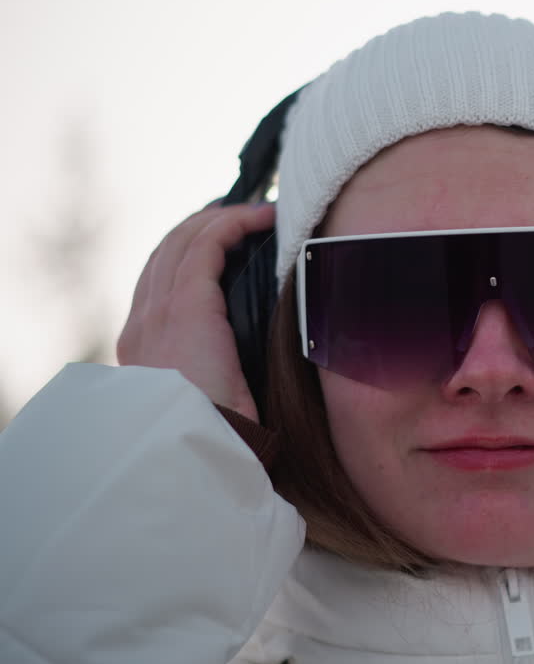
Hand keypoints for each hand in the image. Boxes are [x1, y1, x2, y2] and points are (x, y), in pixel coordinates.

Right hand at [117, 202, 275, 421]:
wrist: (198, 449)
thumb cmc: (217, 434)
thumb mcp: (210, 397)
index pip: (159, 281)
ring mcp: (158, 312)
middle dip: (204, 227)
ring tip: (257, 214)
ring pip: (184, 241)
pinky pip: (207, 245)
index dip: (189, 252)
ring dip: (222, 220)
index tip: (224, 241)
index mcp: (144, 347)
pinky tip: (260, 218)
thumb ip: (217, 368)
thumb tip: (256, 357)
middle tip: (243, 217)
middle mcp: (143, 324)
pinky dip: (233, 225)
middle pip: (167, 252)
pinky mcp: (185, 306)